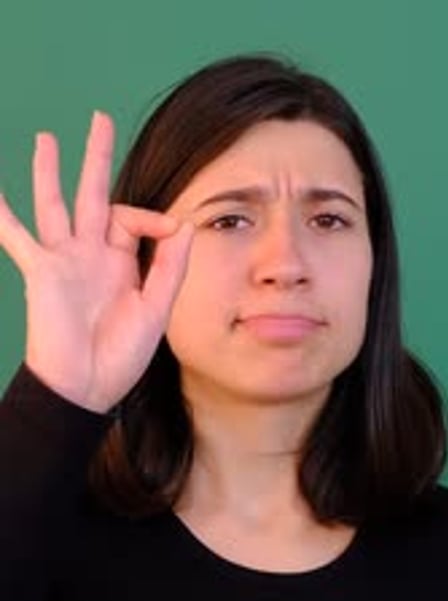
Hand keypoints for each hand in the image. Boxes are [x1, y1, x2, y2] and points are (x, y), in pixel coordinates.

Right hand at [0, 111, 193, 411]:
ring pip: (55, 206)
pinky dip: (3, 217)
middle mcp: (92, 255)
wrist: (86, 387)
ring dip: (50, 172)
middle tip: (98, 119)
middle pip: (93, 196)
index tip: (172, 228)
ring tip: (47, 139)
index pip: (134, 219)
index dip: (154, 216)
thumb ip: (169, 267)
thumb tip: (183, 223)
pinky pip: (18, 238)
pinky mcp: (42, 273)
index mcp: (122, 263)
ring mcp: (64, 261)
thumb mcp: (156, 310)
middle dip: (96, 158)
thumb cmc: (120, 356)